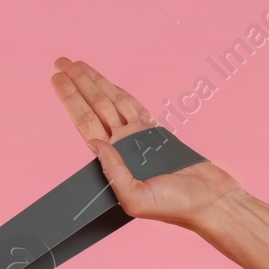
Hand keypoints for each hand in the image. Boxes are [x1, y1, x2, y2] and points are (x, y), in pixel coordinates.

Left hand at [50, 57, 243, 229]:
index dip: (71, 99)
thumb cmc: (175, 207)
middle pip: (95, 106)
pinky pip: (136, 108)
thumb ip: (113, 172)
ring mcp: (139, 138)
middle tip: (60, 61)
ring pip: (113, 102)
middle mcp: (123, 146)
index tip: (58, 78)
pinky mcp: (158, 135)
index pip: (85, 123)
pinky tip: (110, 85)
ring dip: (95, 83)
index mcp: (113, 161)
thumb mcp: (134, 198)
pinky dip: (122, 94)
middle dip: (77, 83)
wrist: (210, 202)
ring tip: (77, 65)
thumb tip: (93, 143)